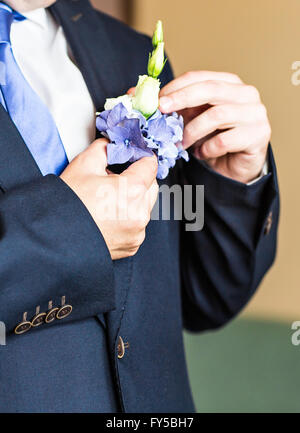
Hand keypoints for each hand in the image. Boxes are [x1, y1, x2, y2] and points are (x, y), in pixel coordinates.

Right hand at [60, 139, 157, 259]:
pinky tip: (109, 216)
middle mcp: (139, 214)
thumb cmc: (67, 205)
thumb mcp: (84, 165)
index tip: (134, 156)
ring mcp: (137, 232)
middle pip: (151, 186)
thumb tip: (113, 145)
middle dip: (138, 179)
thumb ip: (105, 148)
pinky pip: (137, 224)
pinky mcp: (132, 244)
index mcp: (132, 191)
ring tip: (108, 200)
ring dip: (133, 200)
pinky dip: (128, 218)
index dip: (141, 157)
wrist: (55, 237)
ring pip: (145, 206)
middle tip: (115, 179)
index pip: (151, 165)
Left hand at [159, 71, 270, 183]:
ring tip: (182, 144)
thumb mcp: (193, 120)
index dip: (175, 86)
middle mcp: (246, 93)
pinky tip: (202, 153)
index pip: (199, 77)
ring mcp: (255, 113)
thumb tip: (141, 98)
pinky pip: (225, 140)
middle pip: (210, 89)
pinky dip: (207, 149)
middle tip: (162, 111)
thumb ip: (177, 108)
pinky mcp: (259, 135)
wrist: (236, 166)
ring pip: (217, 115)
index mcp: (228, 83)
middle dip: (181, 99)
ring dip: (193, 131)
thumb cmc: (214, 140)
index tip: (157, 100)